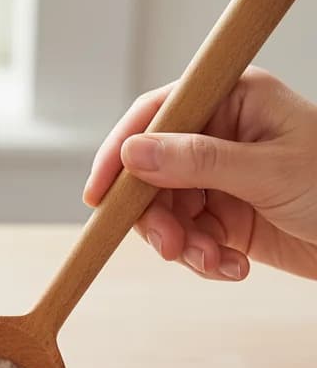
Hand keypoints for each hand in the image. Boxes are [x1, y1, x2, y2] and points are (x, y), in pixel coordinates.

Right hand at [83, 67, 316, 281]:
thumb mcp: (267, 172)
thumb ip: (196, 161)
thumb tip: (133, 152)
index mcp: (234, 101)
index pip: (157, 114)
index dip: (120, 151)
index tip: (99, 193)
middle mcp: (220, 135)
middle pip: (151, 172)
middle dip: (157, 216)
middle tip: (171, 246)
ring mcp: (219, 178)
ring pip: (166, 212)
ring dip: (184, 244)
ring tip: (214, 260)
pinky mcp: (223, 216)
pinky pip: (188, 238)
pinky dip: (203, 258)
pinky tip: (232, 266)